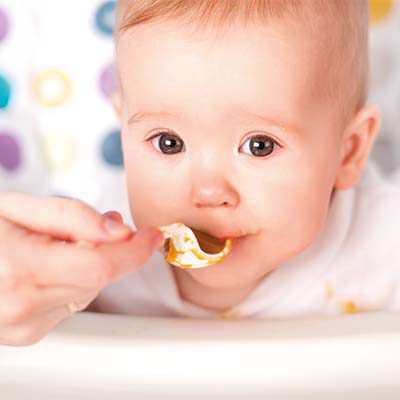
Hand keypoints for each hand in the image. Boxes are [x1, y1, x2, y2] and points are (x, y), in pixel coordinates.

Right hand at [0, 192, 163, 345]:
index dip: (134, 251)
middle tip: (89, 229)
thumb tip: (120, 232)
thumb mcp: (18, 206)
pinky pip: (72, 302)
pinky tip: (46, 269)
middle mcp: (22, 306)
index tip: (153, 236)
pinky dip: (72, 281)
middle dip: (107, 250)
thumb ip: (73, 217)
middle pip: (99, 277)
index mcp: (19, 268)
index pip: (100, 266)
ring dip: (88, 265)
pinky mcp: (28, 333)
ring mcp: (24, 326)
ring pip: (89, 290)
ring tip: (53, 248)